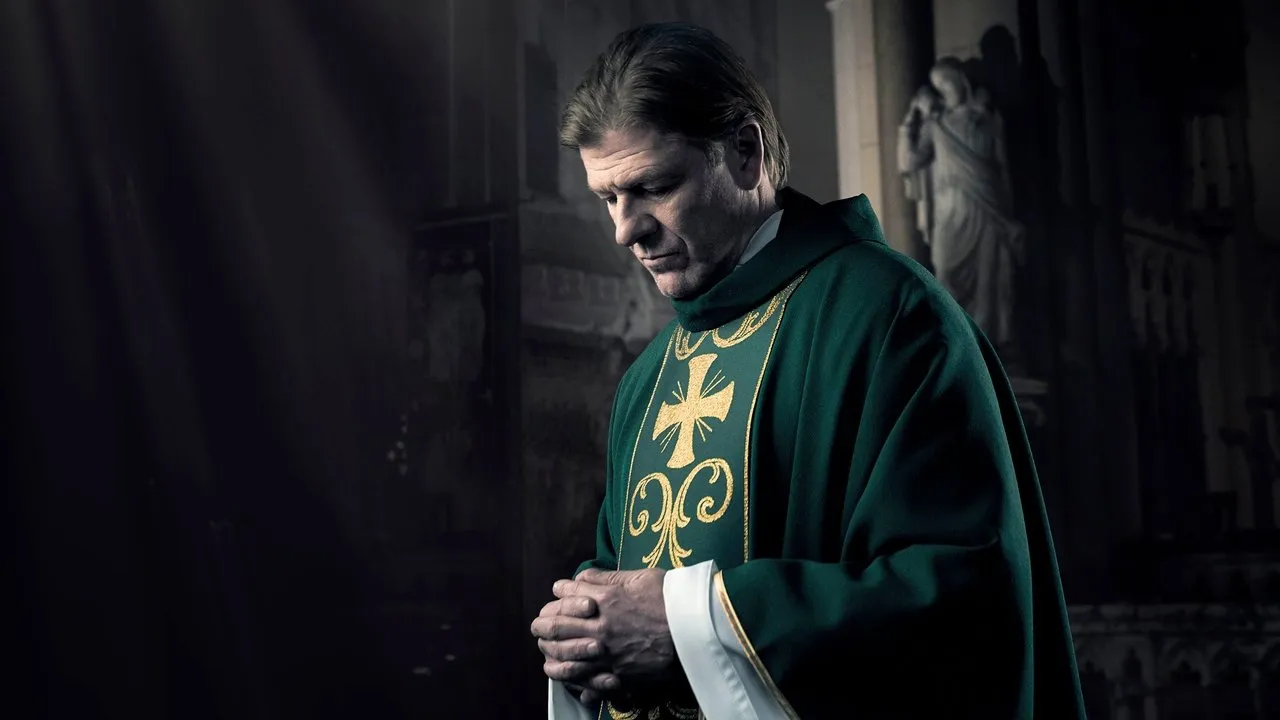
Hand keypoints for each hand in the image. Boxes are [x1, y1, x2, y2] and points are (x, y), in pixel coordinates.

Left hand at [531, 568, 675, 693]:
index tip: (553, 598)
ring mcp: (607, 653)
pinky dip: (573, 680)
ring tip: (545, 653)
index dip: (555, 598)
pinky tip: (567, 677)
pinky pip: (586, 680)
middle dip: (543, 626)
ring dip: (551, 654)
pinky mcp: (618, 673)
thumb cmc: (672, 599)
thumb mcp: (640, 576)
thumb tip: (581, 577)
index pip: (564, 597)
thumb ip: (607, 577)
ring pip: (565, 656)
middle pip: (557, 627)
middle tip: (538, 627)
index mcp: (604, 599)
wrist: (695, 631)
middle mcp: (600, 626)